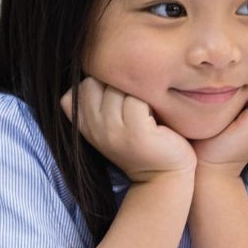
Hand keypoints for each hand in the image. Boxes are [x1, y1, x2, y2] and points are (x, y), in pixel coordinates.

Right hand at [62, 78, 194, 182]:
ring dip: (138, 93)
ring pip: (120, 87)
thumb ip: (94, 100)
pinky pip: (138, 100)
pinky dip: (151, 103)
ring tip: (147, 112)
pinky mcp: (136, 133)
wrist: (163, 175)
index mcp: (84, 124)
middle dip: (121, 86)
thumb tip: (83, 72)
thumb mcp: (110, 122)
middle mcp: (95, 128)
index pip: (83, 84)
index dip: (105, 85)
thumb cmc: (141, 141)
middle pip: (101, 81)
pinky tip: (156, 119)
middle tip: (137, 106)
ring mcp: (114, 131)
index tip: (121, 101)